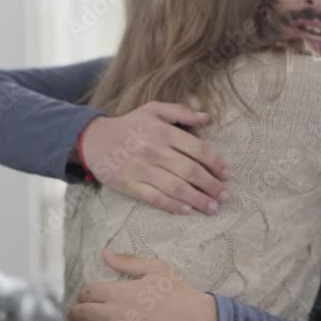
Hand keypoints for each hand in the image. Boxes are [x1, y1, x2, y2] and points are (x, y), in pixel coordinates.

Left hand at [62, 250, 219, 320]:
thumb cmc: (179, 293)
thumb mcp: (157, 269)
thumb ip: (128, 262)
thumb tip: (104, 253)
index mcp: (120, 291)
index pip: (89, 293)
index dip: (82, 295)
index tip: (82, 298)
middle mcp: (115, 314)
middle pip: (83, 314)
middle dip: (74, 313)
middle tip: (72, 315)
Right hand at [78, 101, 230, 214]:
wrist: (93, 140)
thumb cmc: (128, 125)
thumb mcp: (153, 110)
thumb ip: (180, 112)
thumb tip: (207, 117)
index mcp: (163, 131)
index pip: (197, 149)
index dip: (215, 163)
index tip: (226, 174)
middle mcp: (154, 150)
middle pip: (190, 171)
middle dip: (211, 185)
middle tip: (224, 196)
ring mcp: (142, 169)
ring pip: (176, 187)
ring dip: (198, 199)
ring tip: (212, 208)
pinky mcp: (130, 185)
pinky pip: (155, 198)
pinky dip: (172, 205)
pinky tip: (186, 210)